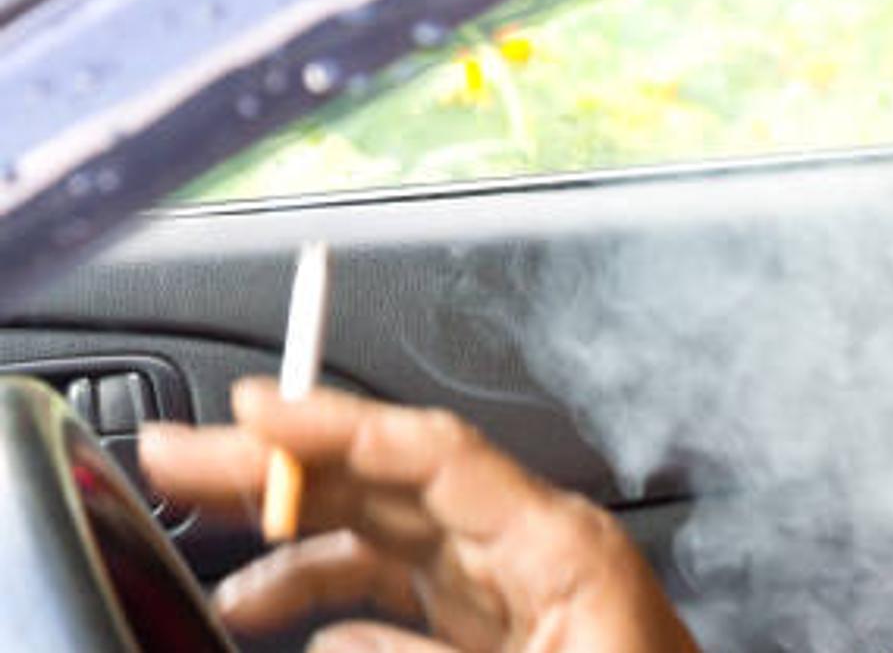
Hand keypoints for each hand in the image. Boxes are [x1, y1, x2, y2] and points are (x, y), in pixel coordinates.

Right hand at [139, 379, 697, 652]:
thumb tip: (328, 638)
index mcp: (558, 549)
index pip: (430, 454)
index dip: (334, 424)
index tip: (250, 414)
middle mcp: (534, 558)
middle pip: (391, 489)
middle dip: (283, 471)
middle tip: (183, 459)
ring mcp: (518, 599)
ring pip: (389, 547)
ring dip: (295, 549)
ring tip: (208, 562)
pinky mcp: (508, 640)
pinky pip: (408, 607)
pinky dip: (340, 608)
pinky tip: (290, 623)